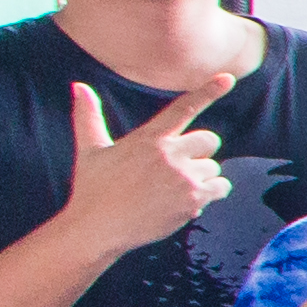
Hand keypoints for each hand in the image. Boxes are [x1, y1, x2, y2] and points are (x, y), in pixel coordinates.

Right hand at [55, 78, 227, 263]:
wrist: (97, 229)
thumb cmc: (92, 189)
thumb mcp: (89, 149)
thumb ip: (88, 116)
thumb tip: (78, 86)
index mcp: (149, 138)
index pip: (183, 109)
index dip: (208, 91)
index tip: (228, 78)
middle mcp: (169, 154)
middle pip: (210, 140)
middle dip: (199, 153)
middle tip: (177, 169)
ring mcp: (183, 177)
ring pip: (214, 168)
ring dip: (201, 179)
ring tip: (172, 191)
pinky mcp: (192, 199)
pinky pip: (220, 189)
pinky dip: (209, 195)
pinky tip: (184, 203)